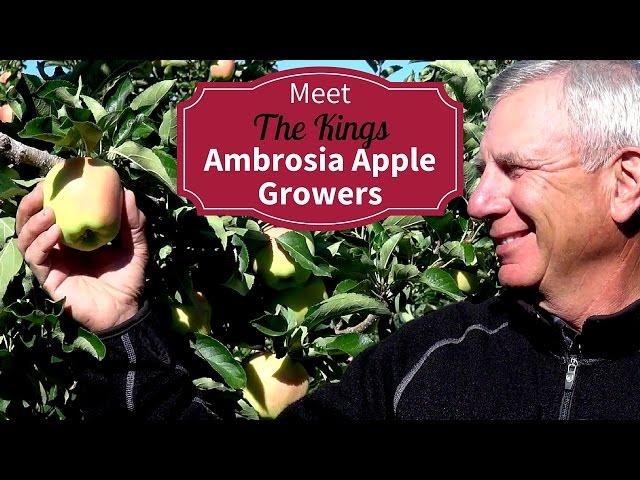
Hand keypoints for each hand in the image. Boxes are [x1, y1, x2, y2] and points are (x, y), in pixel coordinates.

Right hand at [16, 183, 148, 332]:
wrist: (126, 309)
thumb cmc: (128, 278)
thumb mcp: (136, 246)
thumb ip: (132, 223)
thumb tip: (127, 192)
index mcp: (73, 238)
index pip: (53, 212)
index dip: (48, 195)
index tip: (54, 176)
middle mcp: (57, 249)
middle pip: (31, 223)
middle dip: (30, 204)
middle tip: (40, 188)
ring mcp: (51, 264)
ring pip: (26, 239)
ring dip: (32, 222)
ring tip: (48, 211)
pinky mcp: (48, 279)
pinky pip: (36, 258)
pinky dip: (41, 243)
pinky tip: (55, 232)